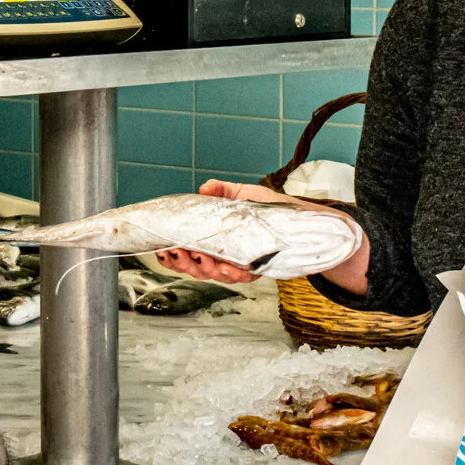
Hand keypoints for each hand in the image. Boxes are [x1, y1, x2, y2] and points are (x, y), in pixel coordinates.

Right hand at [154, 180, 296, 283]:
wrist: (299, 221)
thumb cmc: (270, 209)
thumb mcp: (244, 194)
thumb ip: (222, 191)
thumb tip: (205, 187)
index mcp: (213, 237)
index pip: (186, 248)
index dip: (172, 253)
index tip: (164, 248)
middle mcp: (222, 254)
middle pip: (194, 266)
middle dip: (183, 263)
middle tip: (177, 252)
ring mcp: (237, 264)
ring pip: (213, 274)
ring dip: (204, 269)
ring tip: (201, 258)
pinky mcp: (254, 269)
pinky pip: (239, 277)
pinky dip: (231, 274)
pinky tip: (225, 267)